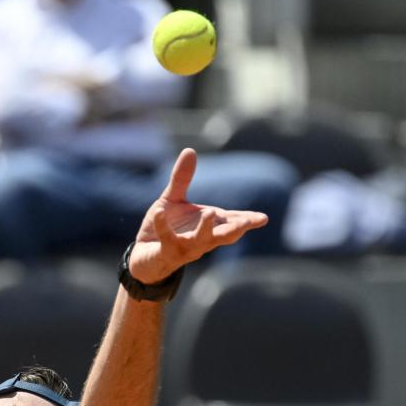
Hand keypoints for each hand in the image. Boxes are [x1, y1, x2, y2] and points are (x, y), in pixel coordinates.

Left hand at [130, 148, 268, 282]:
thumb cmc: (164, 228)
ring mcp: (185, 247)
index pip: (232, 223)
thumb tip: (190, 150)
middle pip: (224, 236)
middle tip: (249, 222)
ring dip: (206, 228)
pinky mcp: (166, 251)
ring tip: (210, 212)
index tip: (263, 218)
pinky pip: (166, 237)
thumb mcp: (173, 200)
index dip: (248, 221)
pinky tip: (158, 211)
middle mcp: (202, 239)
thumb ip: (182, 178)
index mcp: (209, 226)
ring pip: (199, 241)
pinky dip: (162, 224)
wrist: (143, 255)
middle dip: (236, 229)